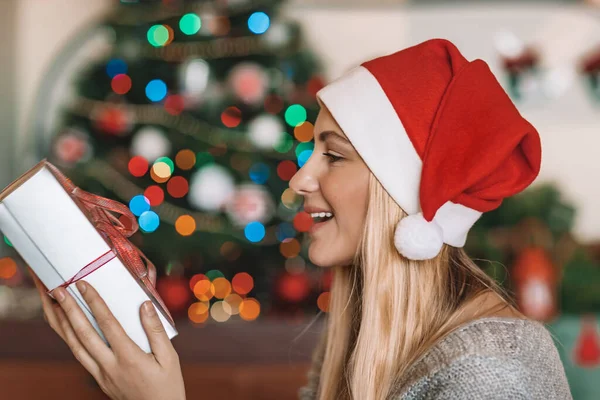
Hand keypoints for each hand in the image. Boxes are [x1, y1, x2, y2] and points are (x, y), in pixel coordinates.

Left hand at [29, 268, 185, 399]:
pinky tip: (65, 326)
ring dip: (61, 323)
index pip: (107, 324)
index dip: (94, 303)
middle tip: (57, 289)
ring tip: (51, 304)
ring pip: (74, 346)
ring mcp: (101, 374)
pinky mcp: (99, 378)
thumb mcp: (170, 358)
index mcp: (129, 358)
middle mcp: (110, 366)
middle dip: (68, 310)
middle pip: (83, 334)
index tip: (83, 285)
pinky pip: (79, 354)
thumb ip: (156, 330)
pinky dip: (68, 338)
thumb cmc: (167, 386)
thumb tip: (145, 305)